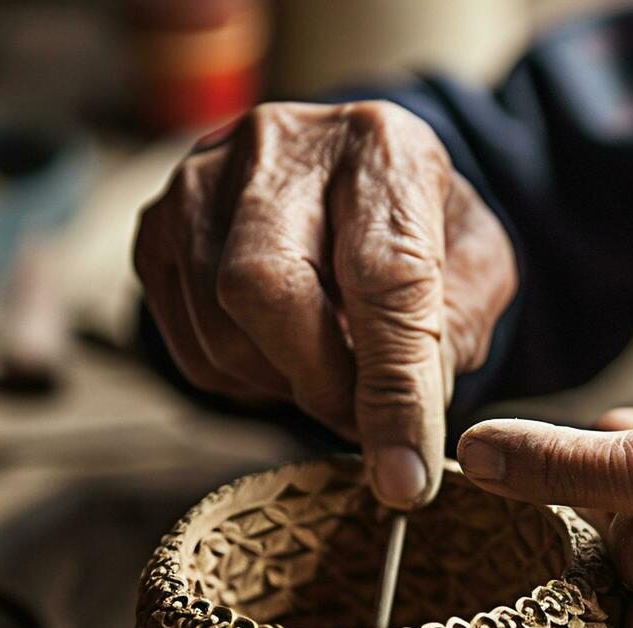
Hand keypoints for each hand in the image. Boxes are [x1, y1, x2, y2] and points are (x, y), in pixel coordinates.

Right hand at [134, 101, 516, 507]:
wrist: (347, 178)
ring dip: (281, 385)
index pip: (381, 276)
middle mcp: (277, 147)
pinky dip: (242, 378)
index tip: (404, 474)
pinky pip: (187, 343)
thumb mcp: (475, 267)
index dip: (392, 388)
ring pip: (218, 325)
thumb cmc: (419, 229)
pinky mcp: (156, 229)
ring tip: (329, 377)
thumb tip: (403, 431)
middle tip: (356, 423)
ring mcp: (200, 183)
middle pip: (262, 288)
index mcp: (380, 147)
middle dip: (316, 382)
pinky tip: (281, 356)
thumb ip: (453, 337)